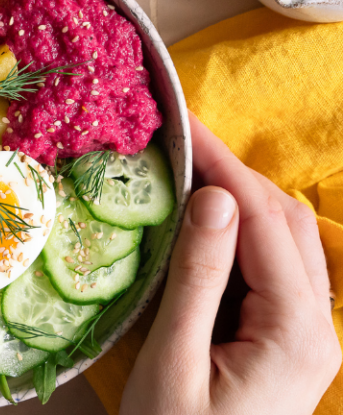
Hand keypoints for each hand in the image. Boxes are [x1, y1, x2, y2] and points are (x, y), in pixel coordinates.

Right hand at [120, 112, 339, 414]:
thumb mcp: (174, 363)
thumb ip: (199, 279)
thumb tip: (214, 197)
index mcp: (294, 330)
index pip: (263, 221)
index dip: (223, 166)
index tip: (182, 126)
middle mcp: (316, 323)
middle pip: (284, 221)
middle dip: (233, 174)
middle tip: (178, 145)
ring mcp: (307, 331)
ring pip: (283, 238)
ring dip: (239, 197)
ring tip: (187, 173)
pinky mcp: (286, 337)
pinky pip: (271, 264)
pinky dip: (240, 230)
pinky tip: (205, 222)